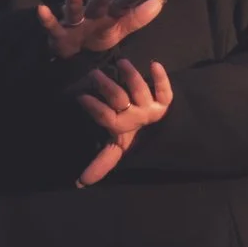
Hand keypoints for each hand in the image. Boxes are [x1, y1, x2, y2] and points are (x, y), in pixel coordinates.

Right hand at [36, 0, 164, 60]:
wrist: (73, 54)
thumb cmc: (97, 34)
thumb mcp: (119, 28)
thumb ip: (138, 17)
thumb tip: (161, 1)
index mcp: (107, 13)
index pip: (120, 5)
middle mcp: (90, 13)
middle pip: (97, 3)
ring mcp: (73, 22)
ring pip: (74, 9)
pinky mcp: (58, 33)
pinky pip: (51, 25)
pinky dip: (46, 18)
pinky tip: (41, 9)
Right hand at [73, 58, 172, 186]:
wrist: (168, 136)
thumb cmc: (136, 138)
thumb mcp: (117, 148)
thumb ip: (101, 162)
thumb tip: (80, 184)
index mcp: (122, 129)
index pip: (106, 118)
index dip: (94, 108)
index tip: (81, 97)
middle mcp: (137, 117)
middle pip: (119, 99)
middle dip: (107, 86)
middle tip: (94, 74)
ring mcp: (151, 108)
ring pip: (140, 90)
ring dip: (131, 75)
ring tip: (121, 62)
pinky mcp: (165, 102)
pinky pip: (165, 90)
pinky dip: (162, 78)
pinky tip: (154, 64)